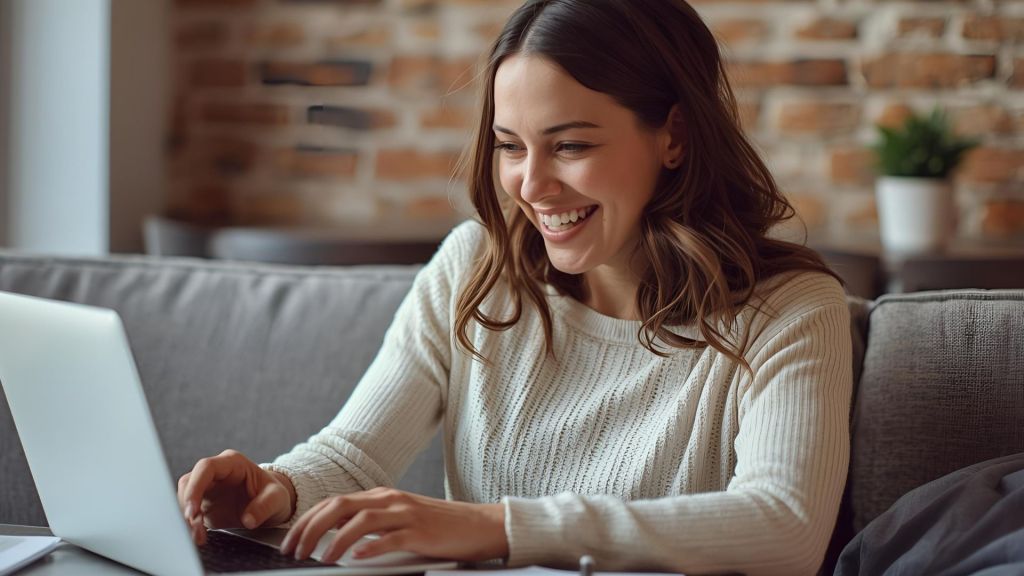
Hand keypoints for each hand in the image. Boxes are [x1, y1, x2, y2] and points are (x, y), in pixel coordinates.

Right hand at [177, 449, 295, 544]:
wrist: (271, 504)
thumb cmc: (274, 495)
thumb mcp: (277, 498)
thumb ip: (265, 506)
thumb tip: (248, 520)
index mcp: (233, 463)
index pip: (206, 468)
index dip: (196, 487)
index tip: (193, 511)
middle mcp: (216, 473)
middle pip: (189, 482)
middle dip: (188, 505)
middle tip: (195, 528)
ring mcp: (208, 488)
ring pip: (184, 497)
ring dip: (187, 518)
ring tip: (199, 536)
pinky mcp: (203, 504)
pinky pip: (189, 512)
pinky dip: (190, 525)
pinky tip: (198, 537)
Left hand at [280, 487, 507, 563]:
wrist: (478, 525)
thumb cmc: (438, 527)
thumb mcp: (399, 520)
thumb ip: (371, 525)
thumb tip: (336, 538)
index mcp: (381, 496)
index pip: (333, 503)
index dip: (306, 521)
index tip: (290, 541)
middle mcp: (389, 500)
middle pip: (339, 507)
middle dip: (310, 529)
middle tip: (293, 551)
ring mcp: (405, 514)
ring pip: (360, 521)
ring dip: (333, 541)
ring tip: (318, 559)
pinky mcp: (420, 531)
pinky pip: (390, 538)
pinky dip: (369, 548)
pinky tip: (354, 559)